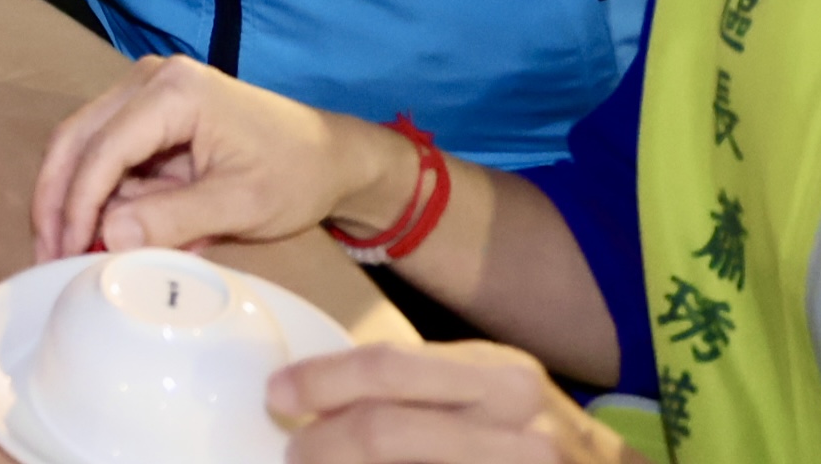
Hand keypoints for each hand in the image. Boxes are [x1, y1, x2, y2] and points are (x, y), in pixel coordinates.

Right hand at [31, 54, 414, 261]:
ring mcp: (147, 94)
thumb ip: (172, 220)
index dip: (77, 203)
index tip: (65, 252)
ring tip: (66, 250)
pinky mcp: (151, 115)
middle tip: (47, 254)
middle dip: (58, 199)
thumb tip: (107, 237)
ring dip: (73, 199)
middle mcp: (150, 80)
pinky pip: (109, 155)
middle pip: (78, 138)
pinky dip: (100, 195)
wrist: (332, 157)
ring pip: (85, 146)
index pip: (104, 147)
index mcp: (174, 91)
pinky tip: (99, 233)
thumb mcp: (239, 204)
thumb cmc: (295, 175)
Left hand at [269, 345, 626, 463]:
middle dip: (319, 444)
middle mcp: (517, 431)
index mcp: (502, 379)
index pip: (388, 369)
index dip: (321, 381)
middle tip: (293, 452)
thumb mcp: (497, 391)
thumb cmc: (542, 435)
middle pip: (383, 431)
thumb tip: (327, 398)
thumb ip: (428, 388)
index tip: (278, 394)